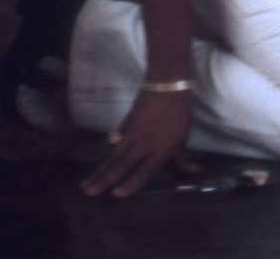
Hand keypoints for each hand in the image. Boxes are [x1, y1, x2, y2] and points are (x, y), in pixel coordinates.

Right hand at [80, 89, 195, 197]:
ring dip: (98, 170)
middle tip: (89, 193)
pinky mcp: (126, 123)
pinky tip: (98, 163)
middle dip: (104, 180)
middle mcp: (145, 144)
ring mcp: (133, 133)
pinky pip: (115, 141)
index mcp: (162, 149)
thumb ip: (183, 158)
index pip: (144, 171)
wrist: (168, 84)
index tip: (116, 195)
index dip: (130, 184)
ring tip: (85, 184)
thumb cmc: (180, 112)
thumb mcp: (184, 136)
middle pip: (122, 165)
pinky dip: (106, 153)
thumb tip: (194, 171)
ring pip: (113, 155)